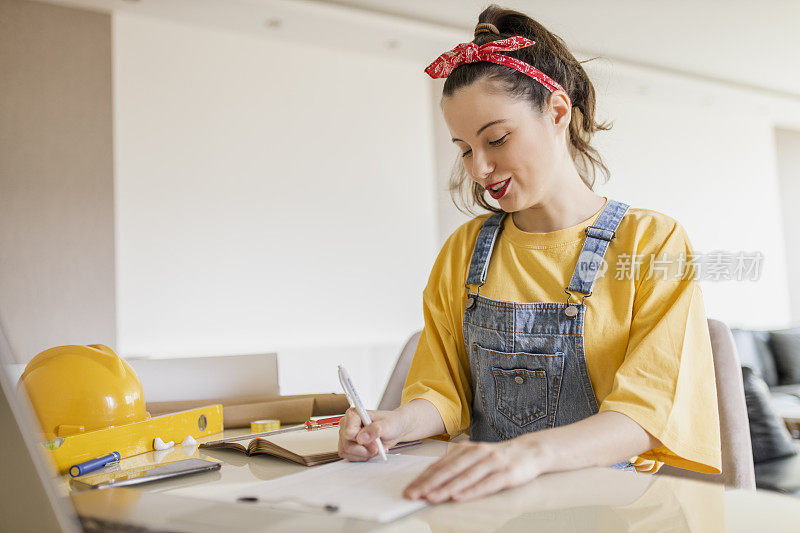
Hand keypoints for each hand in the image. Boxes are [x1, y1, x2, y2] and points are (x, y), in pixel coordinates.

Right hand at [337, 407, 407, 460]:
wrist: (395, 429)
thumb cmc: (391, 423)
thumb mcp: (387, 425)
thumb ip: (375, 429)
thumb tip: (361, 437)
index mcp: (353, 414)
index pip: (349, 433)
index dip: (362, 440)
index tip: (374, 441)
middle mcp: (347, 424)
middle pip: (348, 445)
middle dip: (365, 449)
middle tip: (377, 445)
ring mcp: (346, 436)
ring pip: (348, 452)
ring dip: (364, 454)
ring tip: (375, 447)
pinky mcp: (348, 445)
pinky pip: (350, 457)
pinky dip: (362, 457)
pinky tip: (370, 450)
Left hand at [403, 438, 545, 502]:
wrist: (530, 451)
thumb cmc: (498, 458)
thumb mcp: (474, 457)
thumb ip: (456, 466)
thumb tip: (430, 480)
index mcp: (466, 449)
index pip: (440, 465)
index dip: (423, 477)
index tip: (409, 488)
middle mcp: (477, 453)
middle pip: (449, 470)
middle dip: (428, 483)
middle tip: (413, 495)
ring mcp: (492, 462)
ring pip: (465, 477)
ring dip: (446, 488)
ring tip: (431, 497)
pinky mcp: (506, 473)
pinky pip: (486, 484)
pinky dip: (471, 491)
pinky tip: (459, 497)